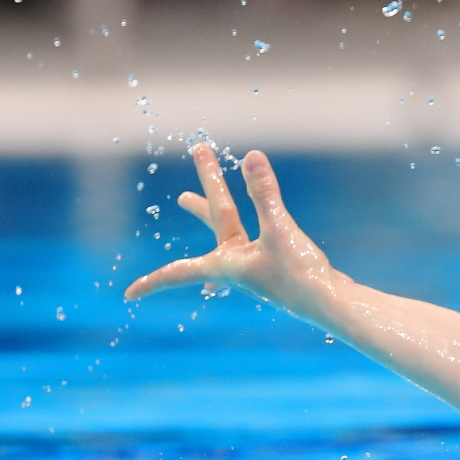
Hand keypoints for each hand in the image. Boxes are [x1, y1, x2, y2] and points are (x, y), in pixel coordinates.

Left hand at [123, 143, 340, 315]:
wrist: (331, 302)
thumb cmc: (300, 275)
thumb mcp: (280, 230)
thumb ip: (264, 194)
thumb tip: (251, 156)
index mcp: (226, 263)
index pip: (179, 270)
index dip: (153, 282)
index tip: (127, 296)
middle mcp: (235, 265)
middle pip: (212, 228)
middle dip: (198, 205)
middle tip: (179, 195)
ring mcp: (255, 265)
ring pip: (229, 232)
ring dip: (213, 213)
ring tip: (187, 201)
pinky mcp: (275, 264)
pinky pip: (253, 239)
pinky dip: (245, 226)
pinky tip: (248, 234)